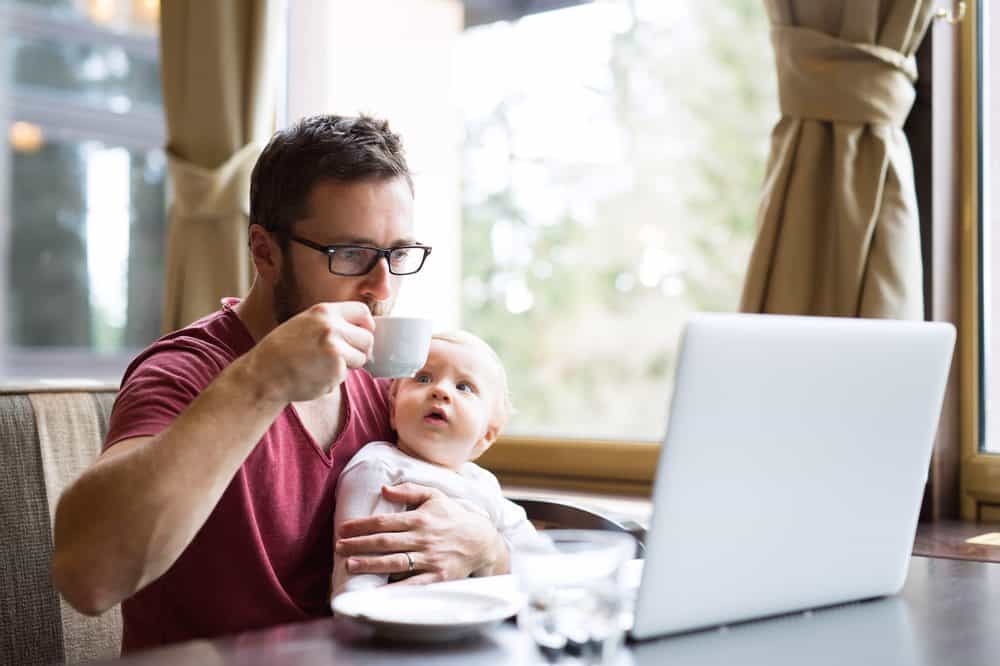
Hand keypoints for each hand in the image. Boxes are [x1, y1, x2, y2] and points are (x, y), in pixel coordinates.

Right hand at [250, 302, 374, 402]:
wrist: (264, 373)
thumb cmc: (283, 350)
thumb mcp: (306, 323)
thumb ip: (332, 322)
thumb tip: (364, 331)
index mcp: (324, 311)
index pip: (363, 312)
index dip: (366, 325)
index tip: (360, 335)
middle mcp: (331, 327)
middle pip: (367, 338)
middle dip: (360, 350)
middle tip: (342, 356)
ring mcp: (335, 349)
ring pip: (361, 358)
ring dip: (349, 365)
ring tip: (323, 365)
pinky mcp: (336, 370)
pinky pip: (347, 375)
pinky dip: (335, 378)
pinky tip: (316, 375)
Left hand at [335, 483, 508, 584]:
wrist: (481, 541)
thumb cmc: (454, 517)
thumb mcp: (435, 496)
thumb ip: (410, 490)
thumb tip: (384, 488)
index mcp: (420, 518)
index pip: (384, 521)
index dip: (361, 525)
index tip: (343, 529)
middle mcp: (423, 538)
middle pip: (385, 541)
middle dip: (359, 544)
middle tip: (338, 547)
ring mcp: (430, 559)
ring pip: (395, 562)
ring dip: (370, 564)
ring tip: (350, 564)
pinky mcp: (437, 577)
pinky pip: (413, 584)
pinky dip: (395, 588)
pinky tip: (377, 591)